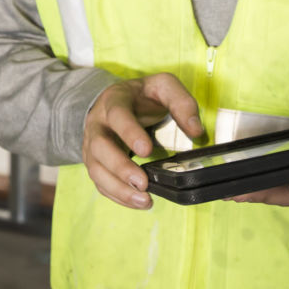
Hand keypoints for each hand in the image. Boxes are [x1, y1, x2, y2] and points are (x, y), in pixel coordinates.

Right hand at [83, 74, 203, 209]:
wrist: (118, 101)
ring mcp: (92, 145)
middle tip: (143, 183)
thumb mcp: (163, 87)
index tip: (146, 151)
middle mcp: (98, 124)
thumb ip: (181, 103)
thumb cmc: (143, 96)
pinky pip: (101, 183)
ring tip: (144, 200)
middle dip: (120, 168)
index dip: (129, 134)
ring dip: (118, 188)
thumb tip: (196, 131)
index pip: (117, 116)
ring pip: (96, 170)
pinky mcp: (96, 162)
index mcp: (114, 101)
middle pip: (100, 147)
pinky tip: (137, 202)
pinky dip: (117, 195)